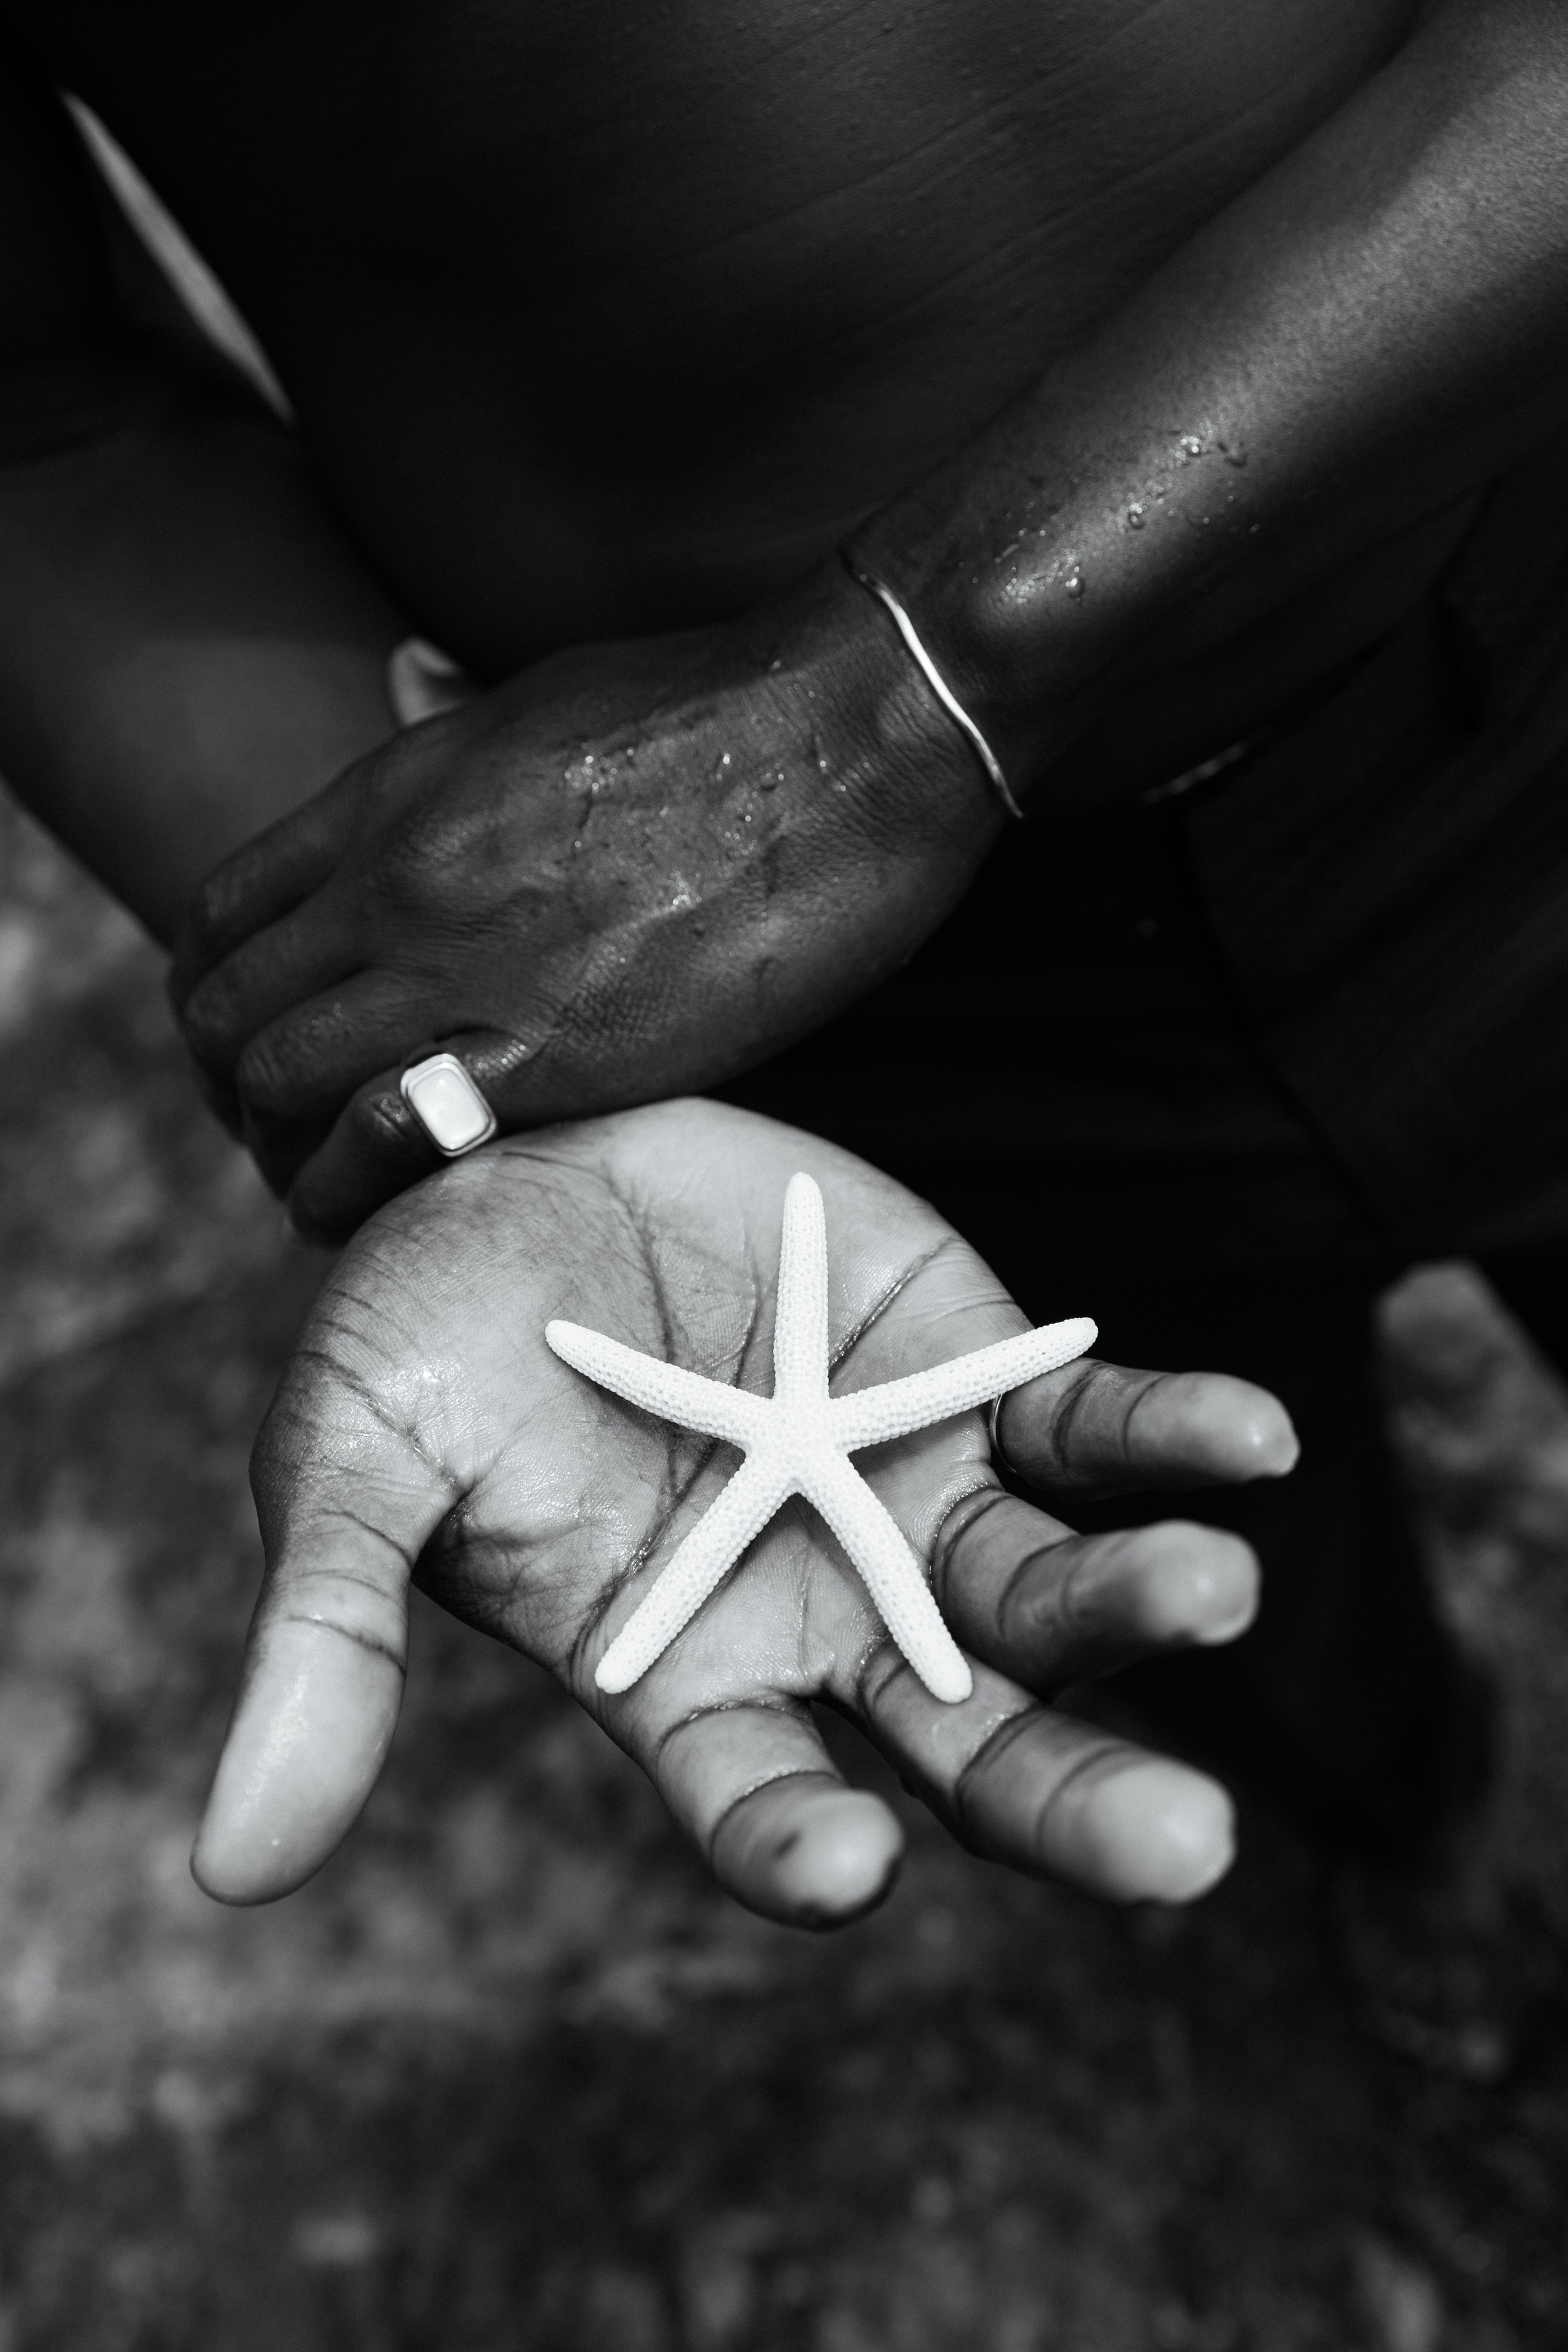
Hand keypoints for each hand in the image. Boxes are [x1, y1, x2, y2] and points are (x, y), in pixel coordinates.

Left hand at [169, 562, 1001, 1239]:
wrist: (848, 735)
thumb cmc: (720, 711)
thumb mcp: (537, 699)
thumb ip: (445, 734)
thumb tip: (404, 700)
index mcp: (393, 796)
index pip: (220, 919)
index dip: (211, 998)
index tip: (249, 1045)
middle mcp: (400, 881)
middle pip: (229, 1016)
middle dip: (233, 1095)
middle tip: (278, 1138)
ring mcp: (467, 966)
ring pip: (284, 1087)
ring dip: (283, 1156)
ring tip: (317, 1191)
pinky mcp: (555, 1051)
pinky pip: (388, 1139)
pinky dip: (356, 1189)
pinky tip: (379, 1212)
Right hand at [194, 1099, 1296, 1924]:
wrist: (516, 1150)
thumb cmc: (417, 1329)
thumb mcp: (343, 1474)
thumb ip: (321, 1652)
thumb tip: (229, 1871)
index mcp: (676, 1677)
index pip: (759, 1807)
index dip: (800, 1848)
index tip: (849, 1865)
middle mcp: (821, 1617)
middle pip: (969, 1745)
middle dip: (1072, 1798)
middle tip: (1182, 1850)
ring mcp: (910, 1498)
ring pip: (1051, 1592)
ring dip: (1140, 1601)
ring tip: (1211, 1587)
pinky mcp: (975, 1374)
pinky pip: (1090, 1424)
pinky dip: (1168, 1434)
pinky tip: (1251, 1443)